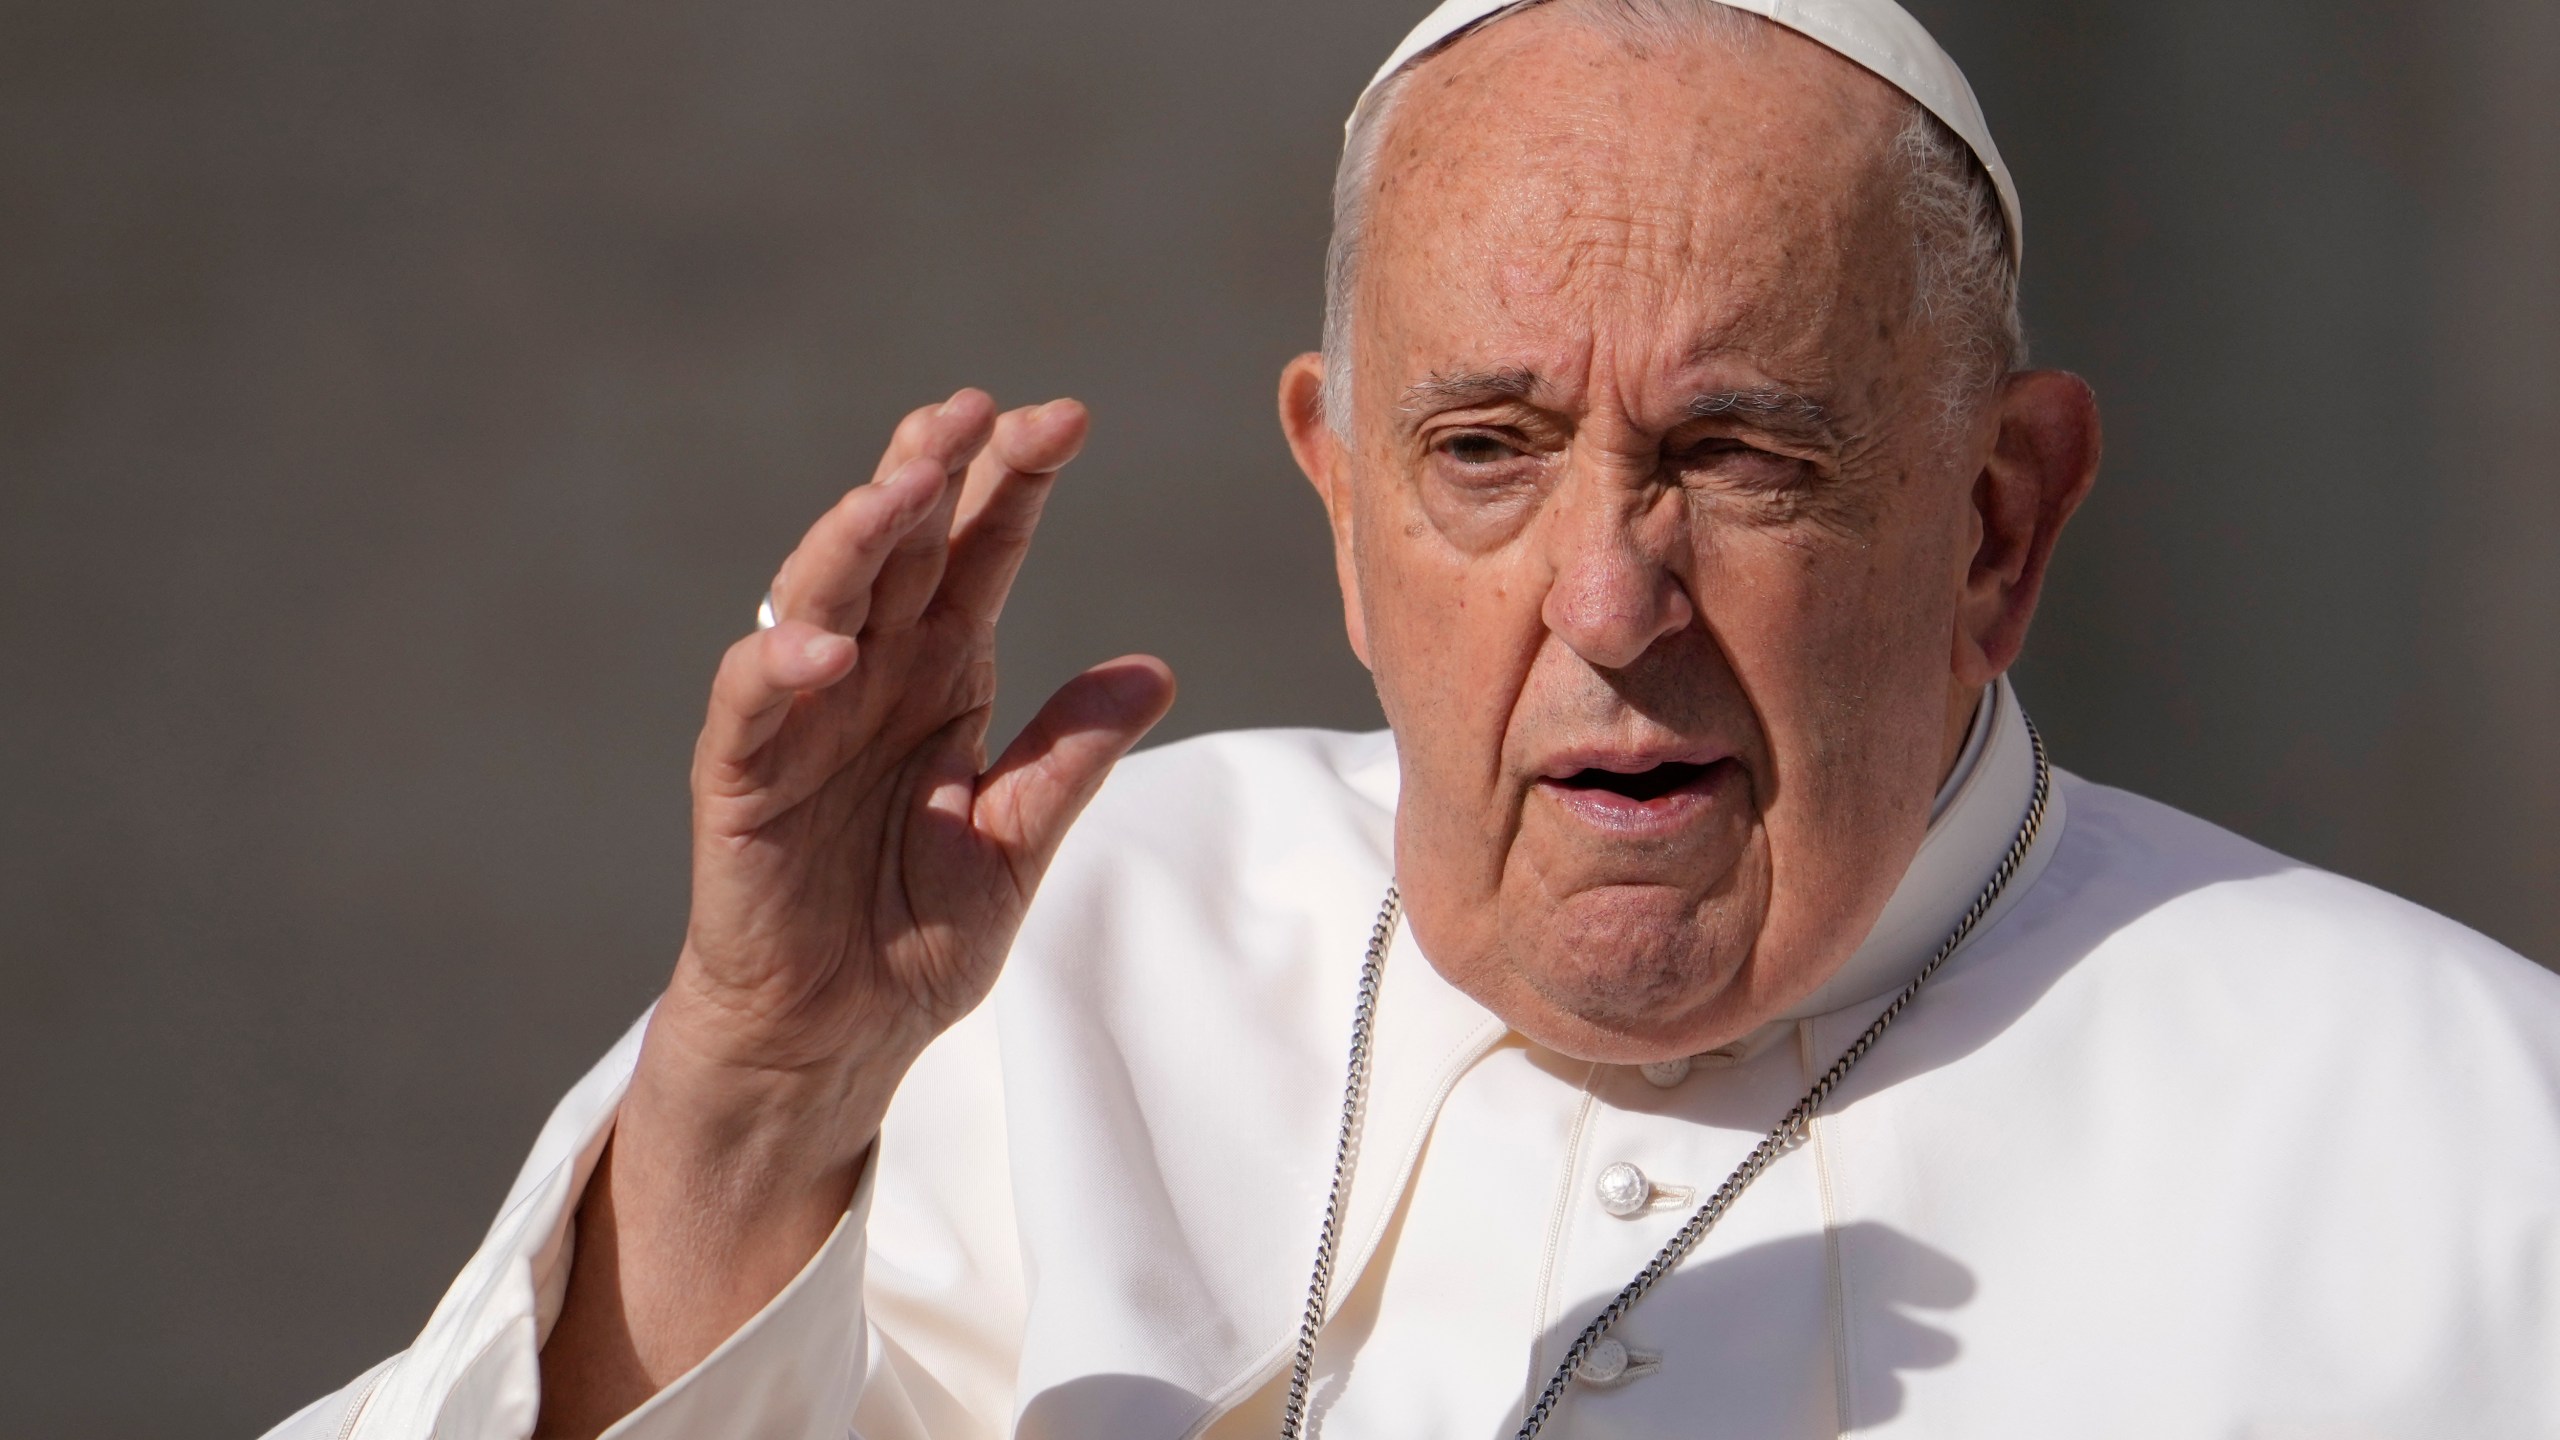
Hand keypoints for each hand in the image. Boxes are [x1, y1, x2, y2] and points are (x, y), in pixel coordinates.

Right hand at [663, 388, 1173, 1120]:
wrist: (835, 1042)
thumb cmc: (913, 939)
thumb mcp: (1016, 842)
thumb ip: (1070, 755)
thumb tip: (1155, 668)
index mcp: (941, 674)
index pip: (978, 552)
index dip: (1015, 483)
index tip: (1067, 418)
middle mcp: (870, 674)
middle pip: (901, 544)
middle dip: (936, 468)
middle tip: (981, 408)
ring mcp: (799, 718)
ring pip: (819, 593)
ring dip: (857, 533)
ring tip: (904, 483)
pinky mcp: (741, 779)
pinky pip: (752, 704)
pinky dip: (782, 665)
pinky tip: (827, 643)